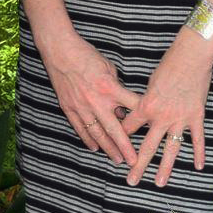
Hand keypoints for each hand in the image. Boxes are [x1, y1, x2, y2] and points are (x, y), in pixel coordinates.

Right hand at [39, 28, 138, 168]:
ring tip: (117, 159)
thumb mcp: (109, 67)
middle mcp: (97, 101)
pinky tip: (94, 147)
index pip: (132, 107)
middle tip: (134, 161)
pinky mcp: (69, 108)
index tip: (153, 130)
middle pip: (115, 129)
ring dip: (108, 148)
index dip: (144, 119)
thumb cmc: (86, 55)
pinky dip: (88, 139)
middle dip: (126, 147)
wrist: (60, 51)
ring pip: (97, 133)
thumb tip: (121, 106)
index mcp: (110, 88)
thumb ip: (117, 88)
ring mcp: (82, 107)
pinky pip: (80, 128)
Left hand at [124, 33, 212, 187]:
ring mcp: (180, 118)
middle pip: (147, 146)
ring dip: (164, 167)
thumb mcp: (150, 83)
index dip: (122, 138)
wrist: (192, 56)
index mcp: (146, 106)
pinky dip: (198, 153)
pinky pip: (197, 139)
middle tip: (131, 181)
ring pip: (171, 149)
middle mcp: (161, 117)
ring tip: (159, 183)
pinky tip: (198, 167)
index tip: (117, 148)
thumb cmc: (169, 65)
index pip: (130, 128)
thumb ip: (146, 101)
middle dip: (138, 165)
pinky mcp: (196, 116)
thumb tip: (142, 111)